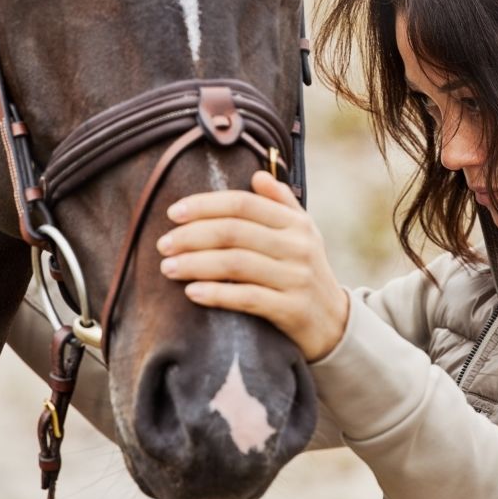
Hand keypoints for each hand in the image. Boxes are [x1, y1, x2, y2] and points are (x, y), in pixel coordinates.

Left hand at [156, 170, 348, 361]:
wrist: (334, 323)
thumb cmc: (305, 272)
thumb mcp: (302, 234)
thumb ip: (280, 203)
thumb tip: (257, 175)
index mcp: (296, 223)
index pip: (243, 204)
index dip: (205, 205)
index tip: (173, 213)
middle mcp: (298, 246)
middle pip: (234, 232)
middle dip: (192, 236)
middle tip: (163, 245)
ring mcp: (296, 278)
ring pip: (236, 264)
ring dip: (196, 264)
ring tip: (168, 268)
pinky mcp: (292, 309)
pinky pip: (247, 298)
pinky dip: (216, 294)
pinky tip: (191, 293)